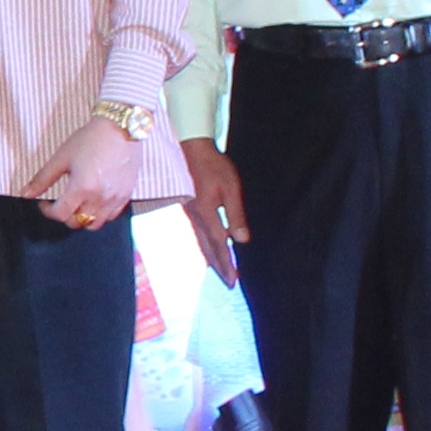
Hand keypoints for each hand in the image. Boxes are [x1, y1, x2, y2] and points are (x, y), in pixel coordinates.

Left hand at [37, 119, 144, 233]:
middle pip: (77, 222)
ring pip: (95, 224)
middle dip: (65, 215)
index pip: (61, 214)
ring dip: (83, 218)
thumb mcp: (62, 157)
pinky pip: (111, 216)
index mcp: (82, 187)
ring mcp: (115, 198)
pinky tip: (94, 200)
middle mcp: (100, 197)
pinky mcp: (126, 195)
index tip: (45, 203)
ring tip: (78, 204)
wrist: (121, 128)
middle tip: (61, 202)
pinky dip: (100, 214)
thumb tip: (25, 194)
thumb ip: (42, 179)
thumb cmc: (90, 139)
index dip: (48, 211)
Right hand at [180, 139, 246, 277]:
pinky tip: (207, 247)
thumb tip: (242, 240)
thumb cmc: (214, 166)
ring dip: (211, 258)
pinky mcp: (189, 208)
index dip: (227, 263)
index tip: (234, 280)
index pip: (220, 245)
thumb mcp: (231, 188)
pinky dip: (204, 245)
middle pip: (208, 248)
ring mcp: (190, 214)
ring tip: (218, 270)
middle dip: (219, 266)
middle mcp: (196, 218)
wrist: (191, 148)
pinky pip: (197, 233)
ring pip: (201, 242)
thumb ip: (236, 214)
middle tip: (228, 282)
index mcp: (207, 214)